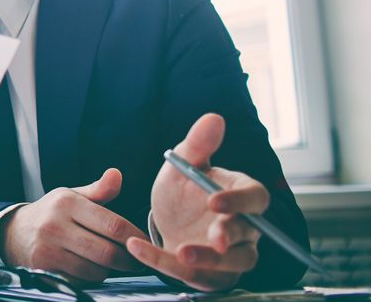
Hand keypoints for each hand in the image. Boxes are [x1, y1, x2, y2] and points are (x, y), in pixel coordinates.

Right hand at [0, 168, 146, 281]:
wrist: (15, 232)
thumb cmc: (51, 213)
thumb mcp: (72, 196)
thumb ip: (99, 190)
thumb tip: (117, 175)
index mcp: (67, 203)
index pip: (113, 224)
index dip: (134, 237)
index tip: (144, 242)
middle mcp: (56, 225)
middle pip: (107, 252)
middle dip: (127, 260)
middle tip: (135, 260)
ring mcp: (48, 248)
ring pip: (95, 270)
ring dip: (109, 270)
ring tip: (110, 262)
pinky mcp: (44, 267)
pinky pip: (80, 279)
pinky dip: (90, 277)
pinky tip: (89, 267)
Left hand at [128, 113, 266, 290]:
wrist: (167, 220)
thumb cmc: (183, 189)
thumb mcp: (182, 164)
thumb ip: (197, 144)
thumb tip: (213, 118)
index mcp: (242, 194)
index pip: (256, 198)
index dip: (240, 201)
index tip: (215, 201)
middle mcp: (245, 227)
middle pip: (250, 235)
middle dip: (231, 236)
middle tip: (214, 238)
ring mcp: (232, 254)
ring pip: (234, 264)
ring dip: (210, 261)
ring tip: (181, 253)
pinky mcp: (213, 275)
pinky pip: (197, 276)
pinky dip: (167, 264)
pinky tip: (139, 249)